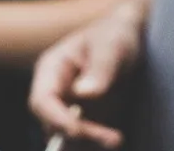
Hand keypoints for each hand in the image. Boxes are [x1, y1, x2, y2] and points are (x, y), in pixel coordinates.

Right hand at [30, 0, 145, 148]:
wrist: (130, 36)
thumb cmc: (116, 34)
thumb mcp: (112, 45)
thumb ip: (100, 68)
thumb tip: (84, 93)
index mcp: (51, 70)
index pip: (42, 101)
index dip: (55, 119)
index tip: (76, 130)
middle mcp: (56, 93)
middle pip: (55, 125)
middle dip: (79, 135)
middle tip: (112, 139)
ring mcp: (70, 109)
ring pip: (69, 137)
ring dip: (89, 143)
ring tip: (115, 140)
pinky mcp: (86, 119)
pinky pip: (86, 138)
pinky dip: (97, 141)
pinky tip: (114, 138)